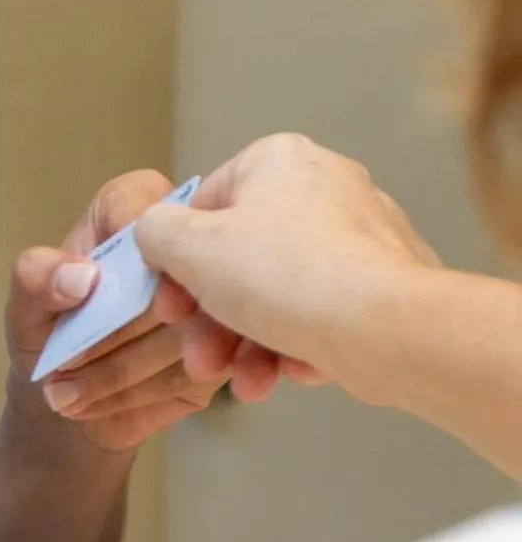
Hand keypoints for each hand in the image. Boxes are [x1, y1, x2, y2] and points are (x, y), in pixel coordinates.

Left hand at [3, 170, 227, 451]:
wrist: (71, 398)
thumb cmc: (48, 333)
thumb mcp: (24, 307)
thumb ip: (35, 279)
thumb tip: (81, 276)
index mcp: (127, 212)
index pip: (141, 200)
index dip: (128, 241)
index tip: (100, 285)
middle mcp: (180, 247)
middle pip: (175, 269)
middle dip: (120, 324)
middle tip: (68, 359)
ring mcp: (213, 299)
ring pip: (194, 325)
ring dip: (128, 366)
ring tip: (73, 391)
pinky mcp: (229, 350)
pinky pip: (206, 368)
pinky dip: (153, 392)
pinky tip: (111, 404)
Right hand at [134, 133, 438, 403]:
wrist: (388, 330)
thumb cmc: (287, 276)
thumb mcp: (188, 248)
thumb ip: (154, 230)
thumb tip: (157, 233)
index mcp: (278, 160)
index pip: (204, 207)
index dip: (175, 263)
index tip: (170, 306)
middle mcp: (326, 186)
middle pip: (242, 257)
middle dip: (214, 318)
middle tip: (200, 355)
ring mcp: (363, 236)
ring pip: (280, 293)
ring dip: (248, 341)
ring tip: (242, 381)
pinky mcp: (388, 283)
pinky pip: (323, 312)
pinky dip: (297, 343)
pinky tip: (286, 373)